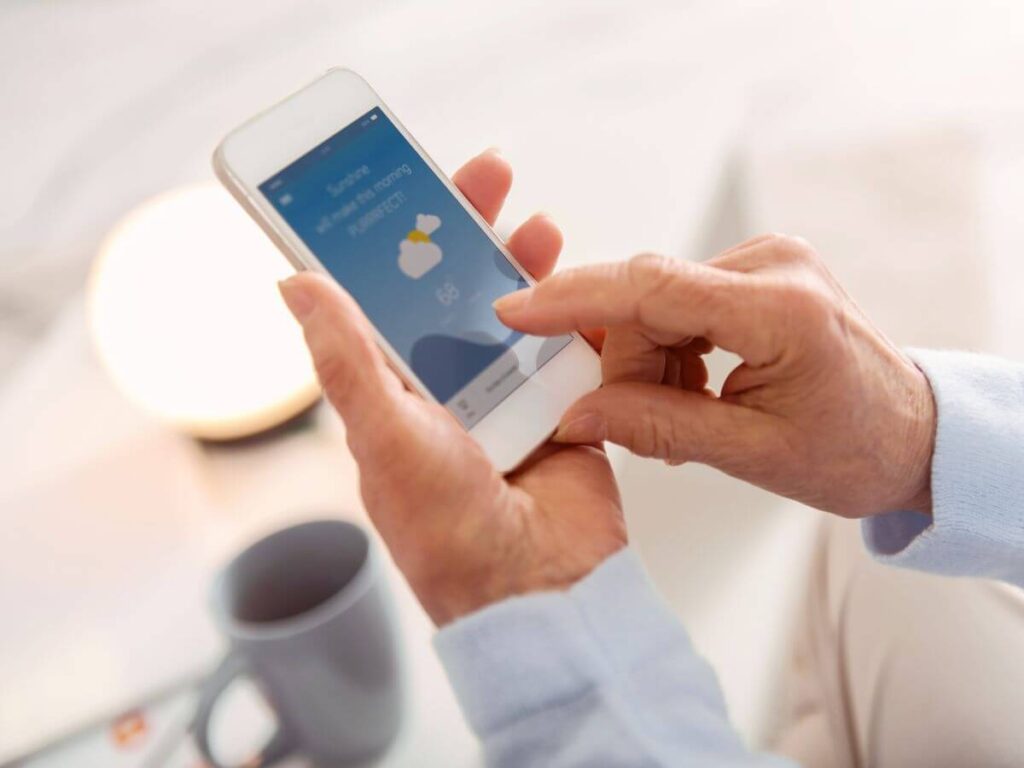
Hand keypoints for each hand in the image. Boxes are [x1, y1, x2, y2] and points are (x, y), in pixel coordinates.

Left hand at [279, 150, 625, 625]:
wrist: (540, 587)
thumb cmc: (448, 530)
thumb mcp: (384, 435)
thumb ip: (346, 359)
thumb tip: (294, 286)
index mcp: (395, 392)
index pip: (387, 298)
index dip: (395, 242)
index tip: (406, 190)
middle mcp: (449, 388)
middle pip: (456, 291)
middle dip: (469, 233)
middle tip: (488, 179)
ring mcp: (508, 395)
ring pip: (516, 310)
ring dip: (525, 266)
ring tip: (538, 228)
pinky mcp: (563, 405)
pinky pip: (570, 346)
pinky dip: (578, 315)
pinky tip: (584, 286)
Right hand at [493, 235, 936, 518]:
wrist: (912, 433)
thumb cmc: (853, 449)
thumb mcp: (750, 453)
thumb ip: (656, 427)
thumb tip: (577, 415)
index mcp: (781, 309)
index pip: (651, 287)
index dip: (574, 298)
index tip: (515, 313)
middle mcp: (773, 265)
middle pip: (647, 299)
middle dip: (626, 363)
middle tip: (641, 421)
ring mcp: (767, 260)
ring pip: (657, 302)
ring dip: (651, 360)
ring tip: (689, 410)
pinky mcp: (758, 269)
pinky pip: (680, 300)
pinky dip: (670, 346)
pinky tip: (697, 386)